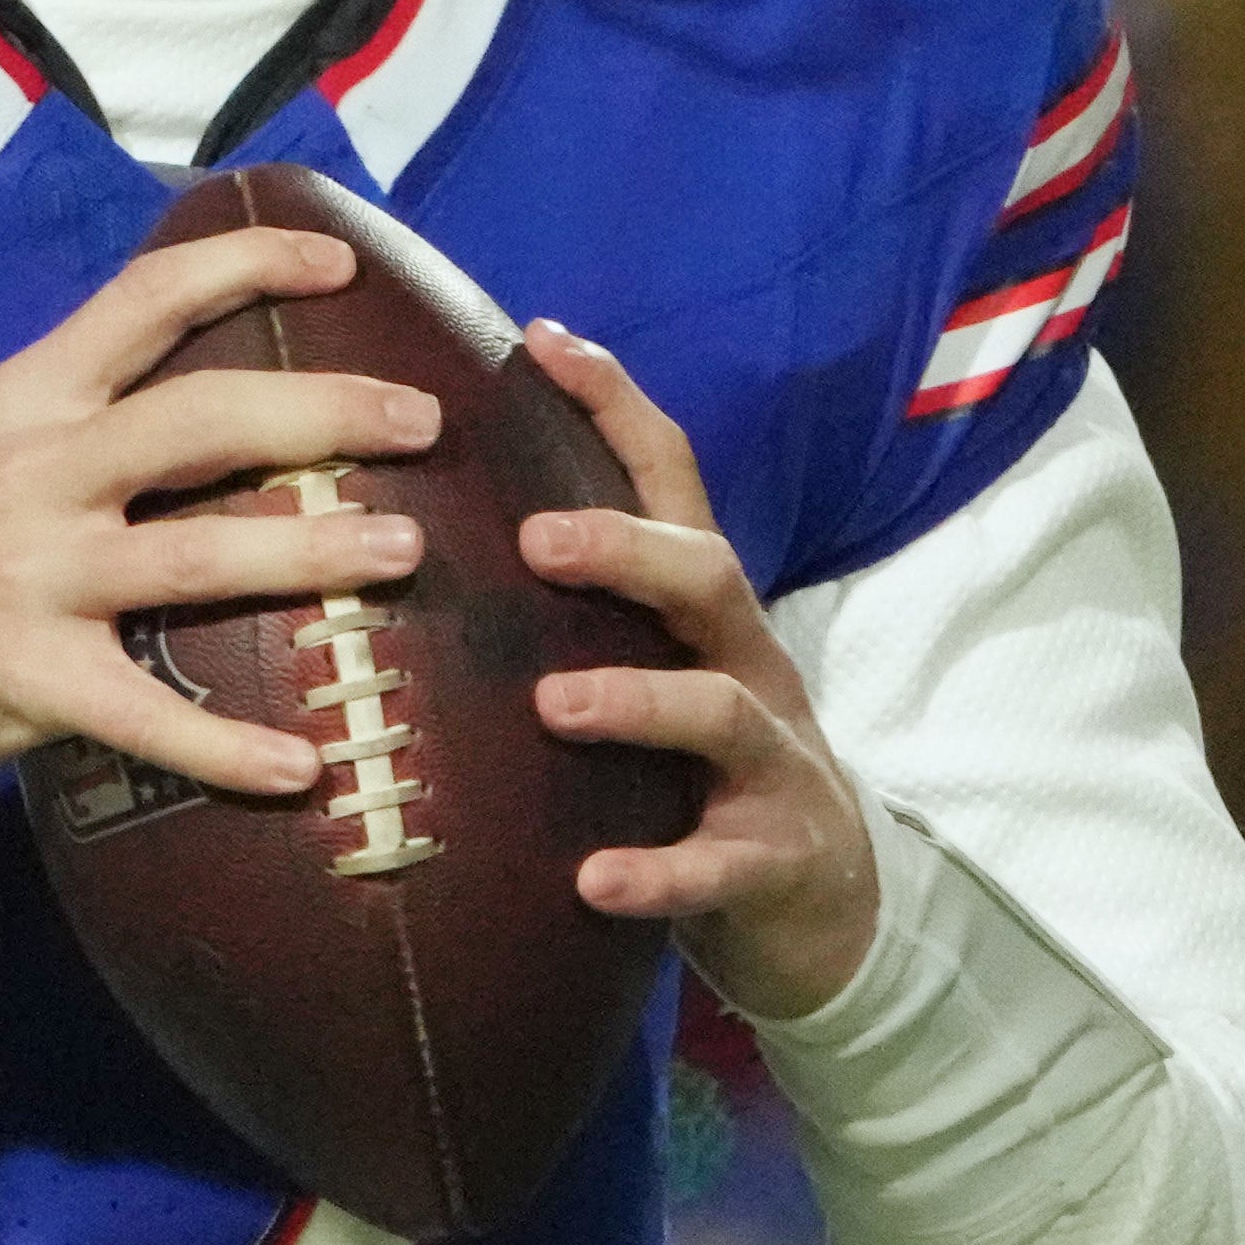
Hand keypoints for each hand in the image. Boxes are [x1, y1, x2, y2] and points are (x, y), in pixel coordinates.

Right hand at [0, 226, 446, 882]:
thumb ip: (82, 427)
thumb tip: (216, 410)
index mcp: (27, 403)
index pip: (146, 299)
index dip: (250, 265)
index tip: (342, 264)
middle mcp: (33, 472)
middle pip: (202, 417)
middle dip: (327, 412)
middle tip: (423, 422)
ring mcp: (28, 574)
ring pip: (197, 552)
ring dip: (312, 551)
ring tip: (403, 554)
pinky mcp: (21, 675)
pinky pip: (146, 710)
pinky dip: (229, 745)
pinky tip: (302, 768)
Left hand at [513, 322, 882, 1024]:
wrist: (825, 904)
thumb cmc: (697, 769)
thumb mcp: (653, 666)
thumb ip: (573, 607)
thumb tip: (419, 528)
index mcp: (705, 610)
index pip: (671, 482)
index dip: (618, 405)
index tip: (542, 339)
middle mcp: (747, 663)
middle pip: (706, 576)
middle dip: (626, 549)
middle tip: (535, 538)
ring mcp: (771, 763)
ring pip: (719, 712)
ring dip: (639, 700)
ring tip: (558, 704)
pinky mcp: (775, 860)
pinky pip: (718, 867)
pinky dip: (660, 873)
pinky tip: (595, 881)